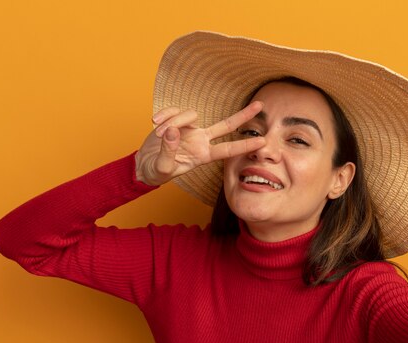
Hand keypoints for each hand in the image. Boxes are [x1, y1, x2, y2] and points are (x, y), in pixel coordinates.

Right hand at [135, 101, 264, 185]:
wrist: (144, 165)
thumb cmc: (157, 171)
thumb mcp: (163, 167)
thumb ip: (167, 150)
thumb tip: (171, 131)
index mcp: (203, 155)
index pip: (228, 150)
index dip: (245, 145)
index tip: (263, 142)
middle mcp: (201, 140)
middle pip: (226, 125)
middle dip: (243, 115)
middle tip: (260, 105)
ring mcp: (190, 129)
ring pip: (189, 115)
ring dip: (172, 122)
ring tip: (157, 134)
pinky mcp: (176, 120)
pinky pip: (175, 110)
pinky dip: (164, 115)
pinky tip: (154, 122)